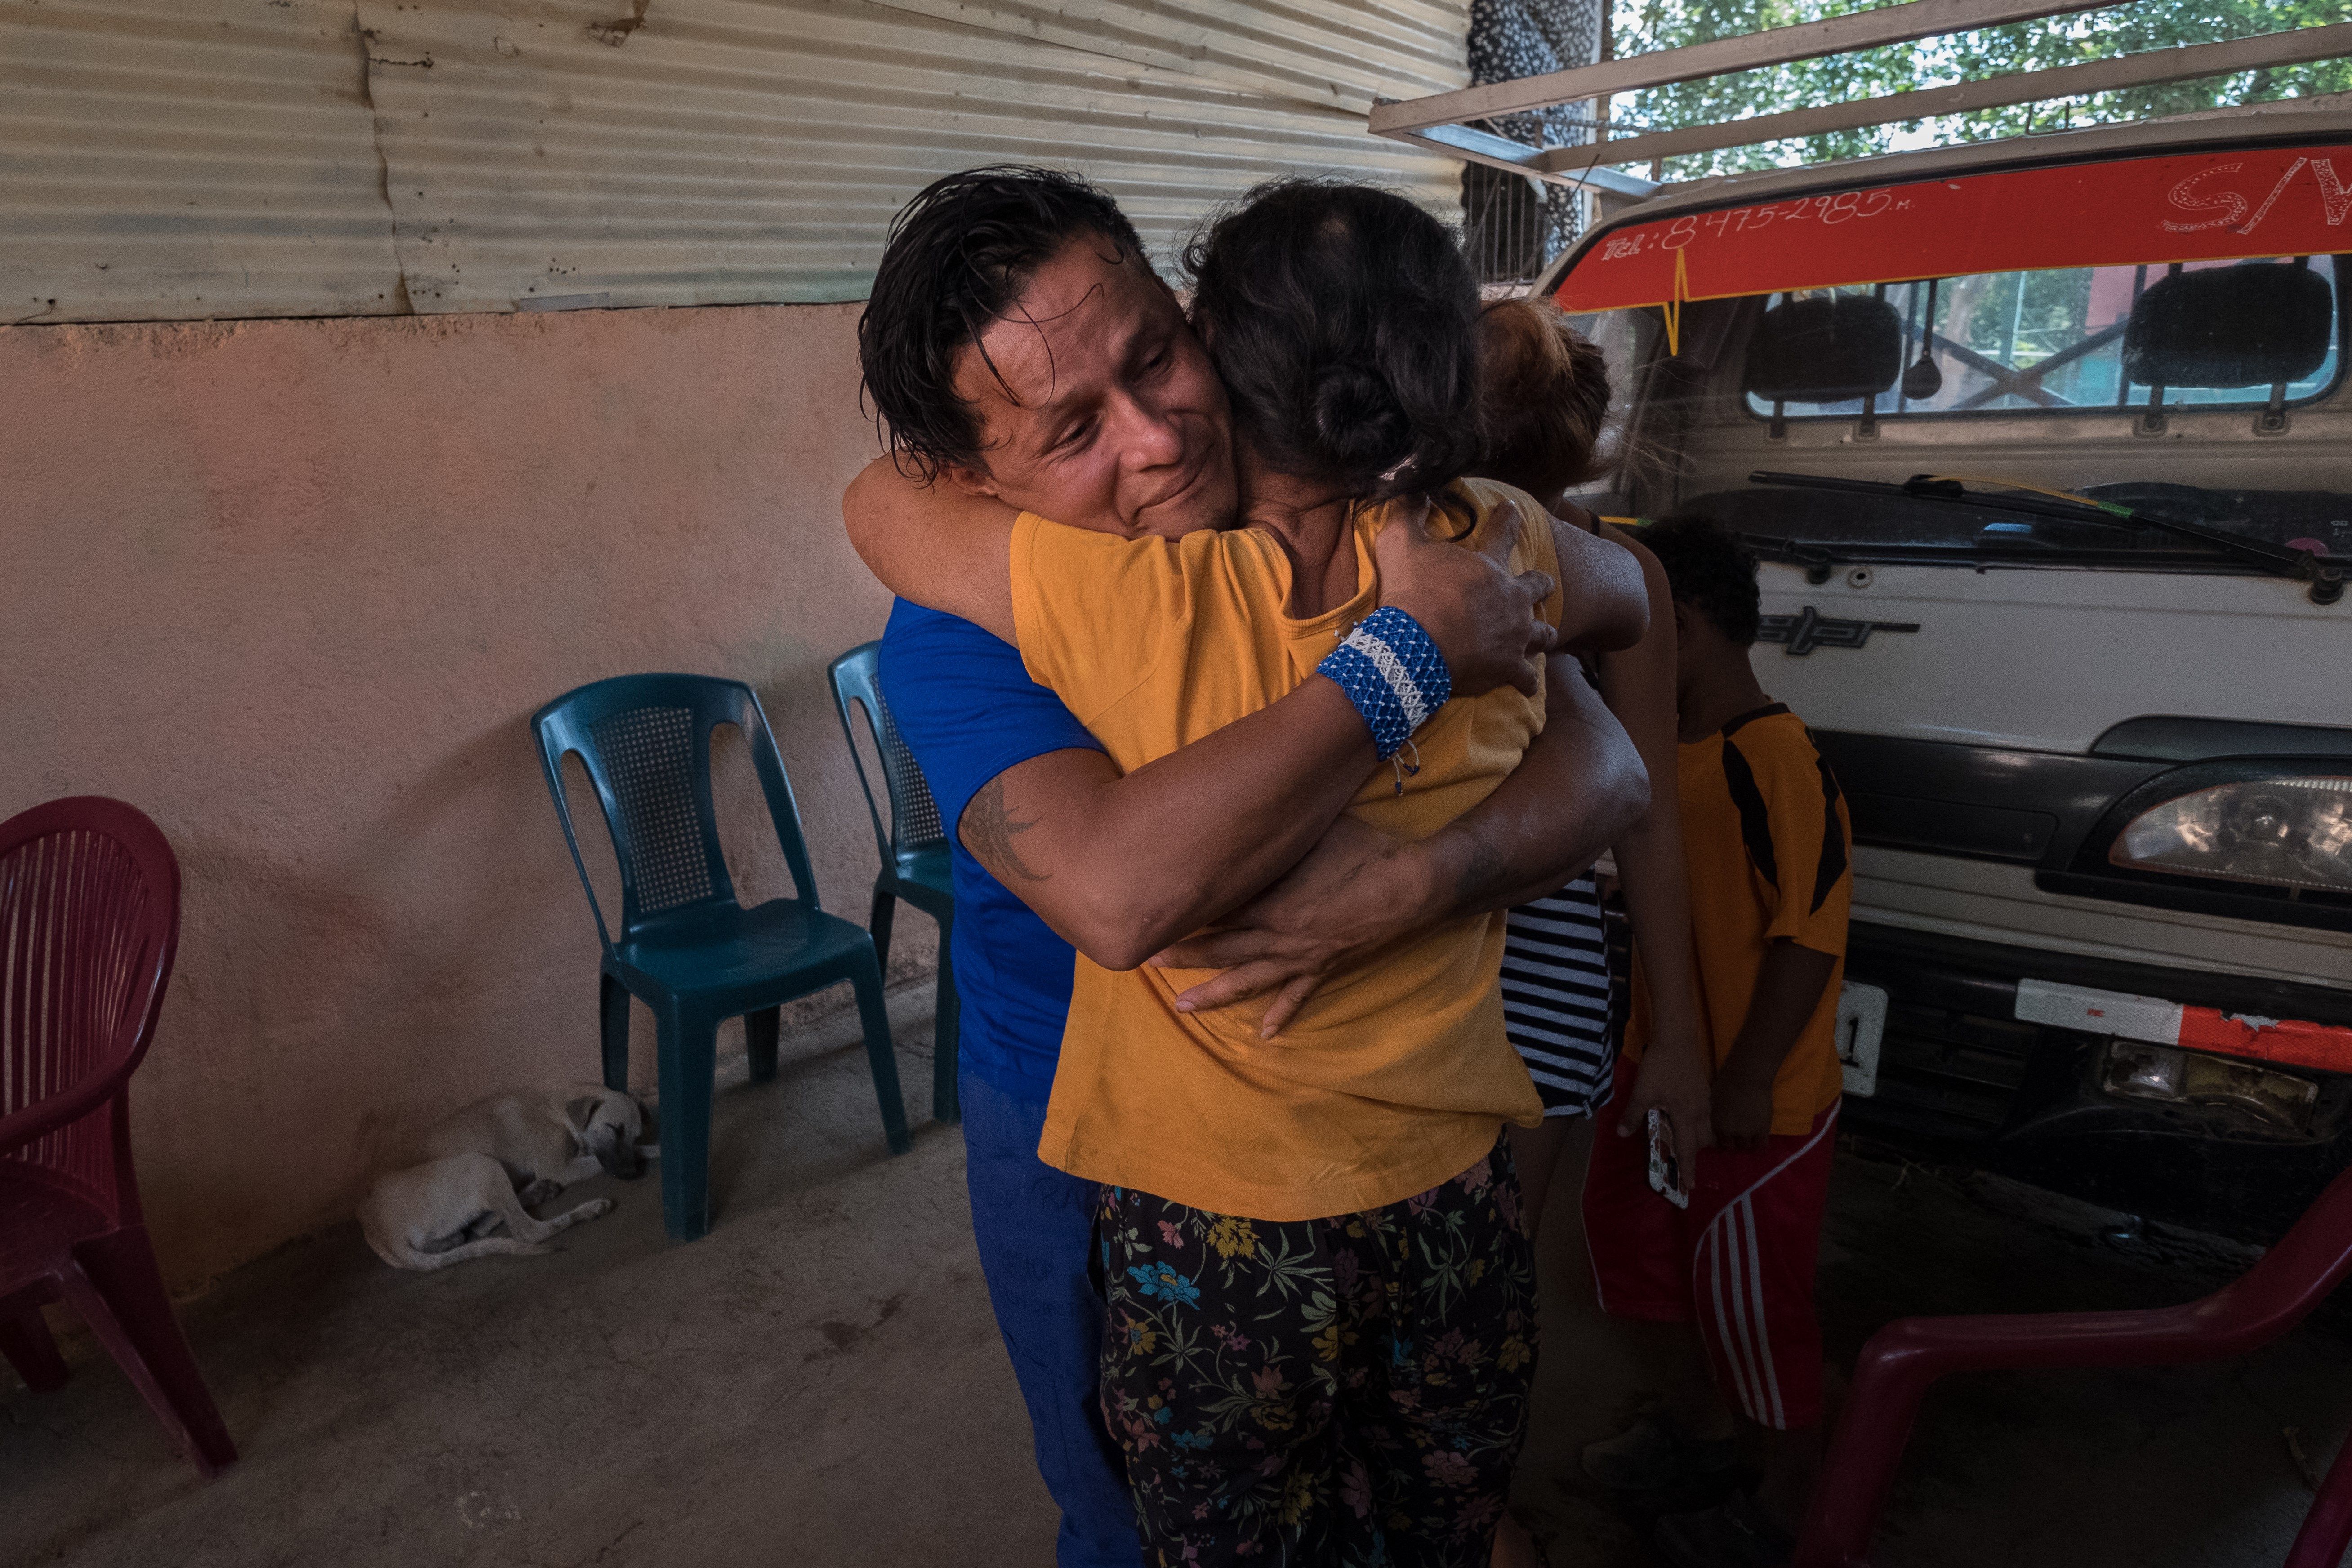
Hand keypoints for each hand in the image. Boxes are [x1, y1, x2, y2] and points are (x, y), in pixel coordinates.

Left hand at [1149, 817, 1432, 1037]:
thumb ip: (1276, 831)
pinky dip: (1280, 1014)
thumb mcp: (1311, 831)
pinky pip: (1297, 996)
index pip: (1216, 910)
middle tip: (1144, 961)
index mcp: (1271, 901)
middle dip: (1182, 957)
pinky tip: (1263, 1033)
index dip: (1182, 914)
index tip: (1149, 914)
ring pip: (1247, 980)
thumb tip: (1242, 813)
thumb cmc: (1362, 848)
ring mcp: (1301, 955)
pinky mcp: (1324, 966)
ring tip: (1180, 1007)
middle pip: (1220, 949)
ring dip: (1212, 995)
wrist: (1410, 883)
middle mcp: (1278, 935)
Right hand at [1374, 500, 1556, 698]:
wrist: (1414, 647)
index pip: (1503, 532)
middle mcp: (1512, 600)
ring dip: (1540, 633)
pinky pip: (1527, 679)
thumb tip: (1415, 491)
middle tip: (1540, 584)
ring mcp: (1515, 636)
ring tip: (1538, 635)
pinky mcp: (1509, 669)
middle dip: (1540, 584)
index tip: (1512, 510)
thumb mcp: (1400, 544)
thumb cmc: (1411, 594)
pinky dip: (1525, 680)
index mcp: (1490, 567)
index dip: (1508, 518)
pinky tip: (1525, 682)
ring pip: (1543, 633)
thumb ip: (1408, 514)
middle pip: (1539, 586)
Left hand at [1615, 1031, 1715, 1176]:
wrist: (1677, 1038)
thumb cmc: (1659, 1067)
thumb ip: (1633, 1115)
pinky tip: (1682, 1114)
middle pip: (1702, 1140)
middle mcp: (1700, 1110)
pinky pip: (1703, 1113)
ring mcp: (1704, 1098)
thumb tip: (1622, 1135)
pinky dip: (1695, 1121)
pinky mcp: (1703, 1088)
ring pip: (1705, 1126)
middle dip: (1693, 1153)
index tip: (1691, 1186)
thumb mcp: (1642, 1092)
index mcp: (1686, 1115)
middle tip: (1680, 1159)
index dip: (1688, 1168)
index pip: (1688, 1149)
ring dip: (1696, 1136)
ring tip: (1681, 1138)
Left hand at [1710, 1063, 1776, 1153]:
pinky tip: (1760, 1138)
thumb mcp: (1713, 1100)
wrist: (1747, 1078)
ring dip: (1746, 1142)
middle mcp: (1731, 1133)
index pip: (1718, 1142)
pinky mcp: (1762, 1130)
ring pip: (1746, 1146)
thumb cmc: (1726, 1083)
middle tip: (1738, 1135)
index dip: (1722, 1140)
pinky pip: (1762, 1144)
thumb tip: (1714, 1121)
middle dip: (1734, 1142)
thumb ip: (1714, 1114)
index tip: (1726, 1137)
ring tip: (1749, 1135)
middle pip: (1732, 1146)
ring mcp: (1747, 1133)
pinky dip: (1760, 1144)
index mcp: (1717, 1125)